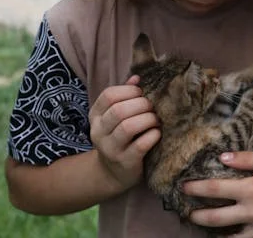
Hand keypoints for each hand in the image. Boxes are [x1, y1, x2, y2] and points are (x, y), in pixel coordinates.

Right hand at [88, 75, 160, 191]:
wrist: (114, 174)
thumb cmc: (120, 138)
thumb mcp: (116, 118)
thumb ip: (125, 97)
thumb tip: (137, 77)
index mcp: (95, 116)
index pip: (108, 95)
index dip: (128, 91)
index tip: (141, 93)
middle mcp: (99, 132)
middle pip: (119, 110)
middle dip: (141, 104)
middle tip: (152, 107)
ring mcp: (111, 149)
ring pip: (128, 127)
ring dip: (148, 119)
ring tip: (156, 120)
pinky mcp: (125, 163)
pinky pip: (141, 145)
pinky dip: (152, 135)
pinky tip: (157, 134)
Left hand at [183, 152, 252, 237]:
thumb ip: (246, 159)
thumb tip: (222, 158)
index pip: (215, 190)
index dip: (195, 189)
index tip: (184, 187)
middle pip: (215, 218)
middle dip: (196, 216)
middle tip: (187, 212)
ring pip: (228, 236)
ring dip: (212, 231)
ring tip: (203, 225)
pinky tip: (226, 235)